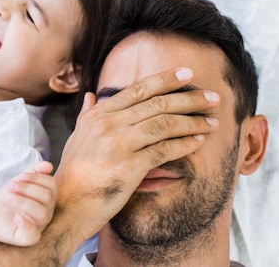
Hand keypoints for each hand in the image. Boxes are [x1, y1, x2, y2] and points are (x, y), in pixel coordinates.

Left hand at [0, 161, 56, 245]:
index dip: (37, 178)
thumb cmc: (6, 198)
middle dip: (28, 188)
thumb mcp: (19, 182)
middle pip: (48, 197)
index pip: (52, 185)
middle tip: (10, 187)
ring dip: (24, 202)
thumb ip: (34, 172)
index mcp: (47, 198)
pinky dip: (26, 224)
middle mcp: (46, 212)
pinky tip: (16, 216)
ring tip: (9, 197)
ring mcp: (38, 226)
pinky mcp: (26, 238)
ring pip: (43, 214)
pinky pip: (34, 235)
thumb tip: (49, 165)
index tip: (20, 176)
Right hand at [53, 67, 220, 236]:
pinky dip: (185, 144)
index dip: (166, 79)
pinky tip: (199, 142)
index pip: (139, 89)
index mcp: (99, 114)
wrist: (65, 205)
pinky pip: (164, 150)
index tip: (188, 74)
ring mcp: (118, 144)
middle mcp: (109, 124)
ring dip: (193, 122)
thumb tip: (91, 95)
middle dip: (190, 99)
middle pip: (158, 104)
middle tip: (213, 97)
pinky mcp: (129, 167)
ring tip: (213, 121)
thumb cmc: (72, 172)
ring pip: (164, 124)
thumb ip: (87, 114)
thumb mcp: (77, 137)